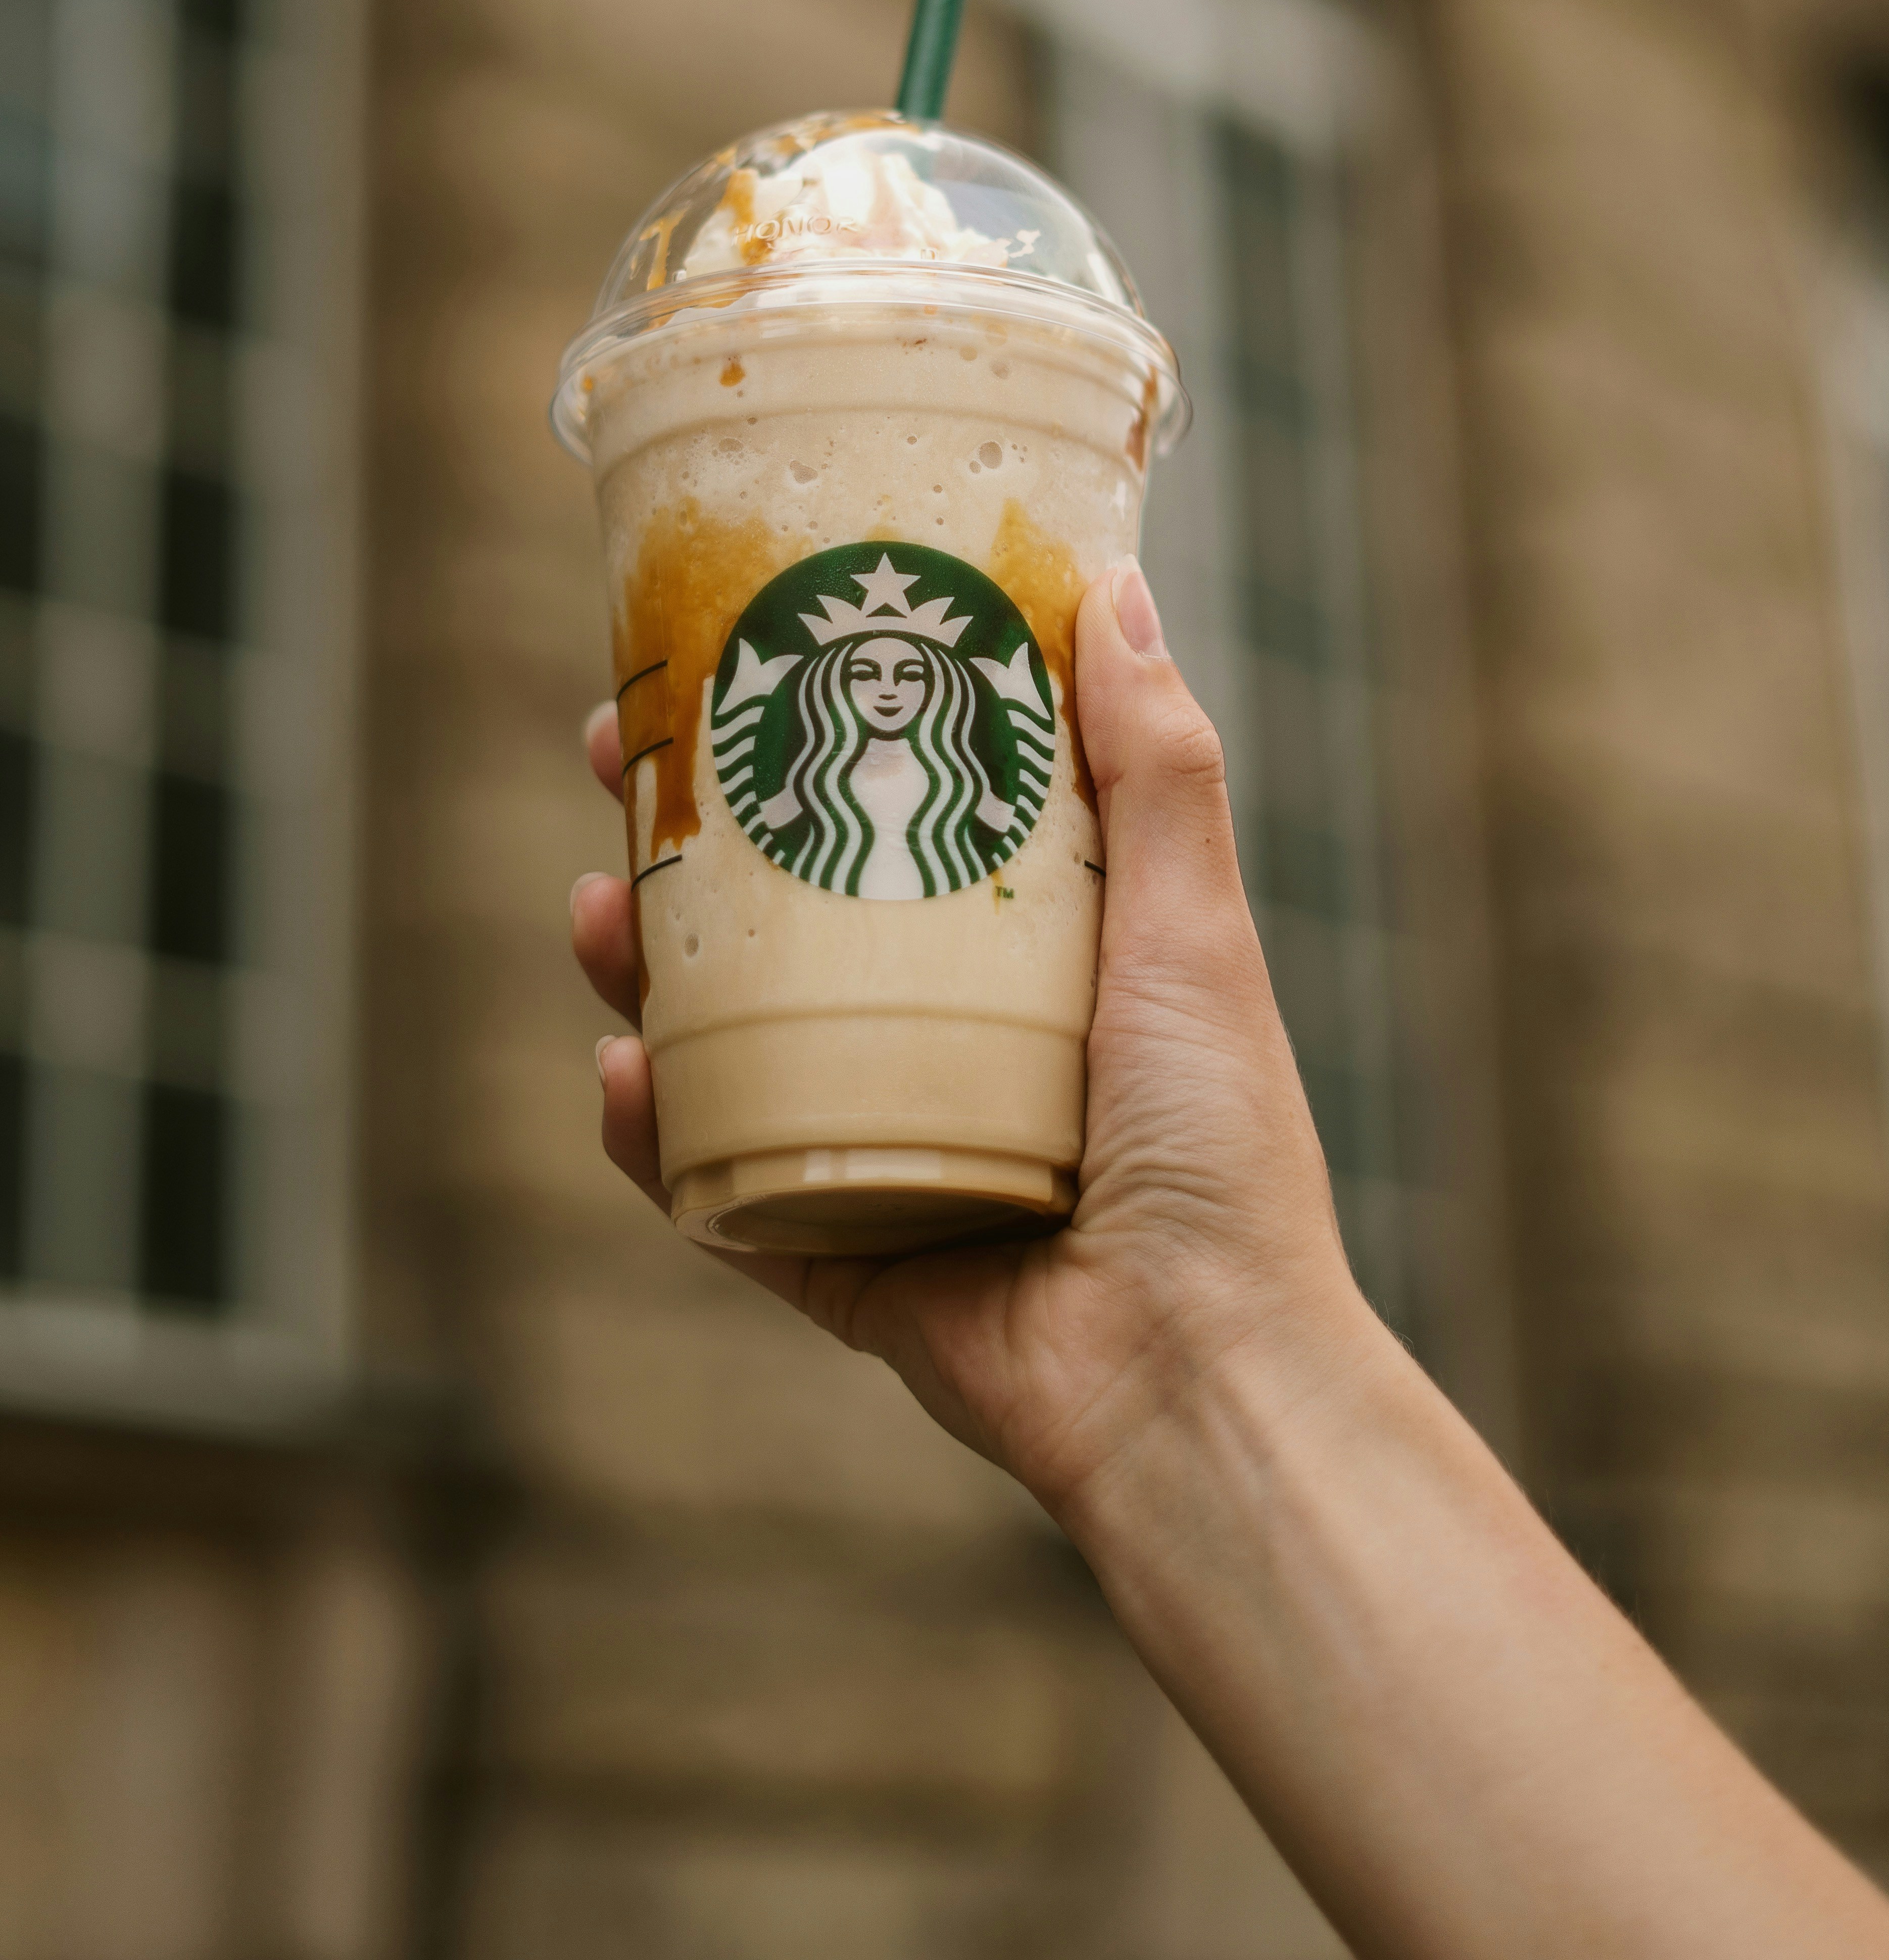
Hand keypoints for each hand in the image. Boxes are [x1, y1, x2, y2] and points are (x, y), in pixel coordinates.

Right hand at [570, 559, 1367, 1525]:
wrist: (1202, 1370)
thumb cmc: (1221, 1145)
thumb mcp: (1196, 927)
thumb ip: (1158, 766)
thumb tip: (1116, 589)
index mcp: (1029, 952)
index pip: (890, 808)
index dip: (806, 727)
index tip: (738, 645)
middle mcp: (945, 1034)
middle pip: (781, 911)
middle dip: (684, 833)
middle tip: (612, 758)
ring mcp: (877, 1139)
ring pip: (722, 1035)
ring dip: (639, 967)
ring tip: (596, 908)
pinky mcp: (835, 1249)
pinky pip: (715, 1183)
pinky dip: (655, 1132)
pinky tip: (621, 1074)